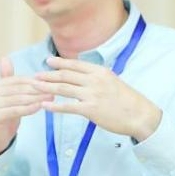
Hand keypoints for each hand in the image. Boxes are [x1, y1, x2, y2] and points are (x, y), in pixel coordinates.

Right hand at [0, 57, 52, 157]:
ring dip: (37, 98)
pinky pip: (16, 110)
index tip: (50, 81)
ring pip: (20, 99)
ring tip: (52, 97)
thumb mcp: (8, 96)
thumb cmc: (5, 115)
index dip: (35, 81)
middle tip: (55, 89)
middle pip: (20, 89)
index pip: (18, 80)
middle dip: (38, 89)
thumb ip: (9, 79)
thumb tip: (5, 58)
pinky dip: (30, 108)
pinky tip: (41, 106)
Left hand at [34, 57, 161, 140]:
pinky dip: (54, 106)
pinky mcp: (90, 110)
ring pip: (63, 88)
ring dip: (47, 87)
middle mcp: (94, 80)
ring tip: (34, 87)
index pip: (75, 64)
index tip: (47, 61)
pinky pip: (68, 107)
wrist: (140, 115)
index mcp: (100, 72)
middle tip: (35, 75)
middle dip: (48, 74)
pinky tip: (44, 105)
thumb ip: (98, 77)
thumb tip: (85, 75)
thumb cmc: (127, 100)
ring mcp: (92, 95)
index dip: (60, 62)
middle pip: (66, 75)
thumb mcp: (113, 81)